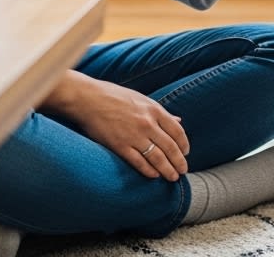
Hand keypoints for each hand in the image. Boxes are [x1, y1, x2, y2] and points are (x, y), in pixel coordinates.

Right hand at [39, 72, 189, 180]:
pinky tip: (154, 176)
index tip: (185, 153)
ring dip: (167, 170)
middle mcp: (147, 123)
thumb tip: (178, 120)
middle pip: (171, 148)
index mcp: (154, 109)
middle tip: (183, 171)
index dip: (184, 145)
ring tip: (172, 177)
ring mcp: (134, 136)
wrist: (88, 99)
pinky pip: (139, 162)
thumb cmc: (113, 96)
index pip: (177, 132)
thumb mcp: (141, 99)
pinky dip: (149, 171)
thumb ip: (160, 112)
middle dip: (179, 162)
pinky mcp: (120, 146)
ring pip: (158, 158)